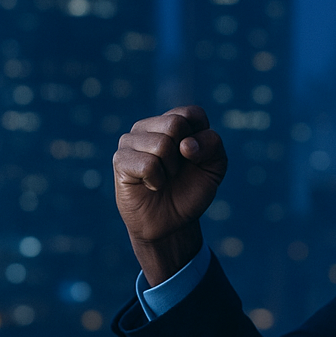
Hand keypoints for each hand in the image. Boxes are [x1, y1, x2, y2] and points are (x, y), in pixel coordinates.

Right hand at [113, 106, 226, 285]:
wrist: (171, 223)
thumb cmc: (191, 191)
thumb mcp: (214, 167)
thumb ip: (212, 145)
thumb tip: (185, 144)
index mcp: (173, 121)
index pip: (192, 113)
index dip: (201, 141)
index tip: (195, 159)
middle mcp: (150, 126)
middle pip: (175, 124)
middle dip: (183, 155)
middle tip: (176, 170)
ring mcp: (131, 141)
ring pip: (161, 144)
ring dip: (169, 170)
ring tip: (162, 178)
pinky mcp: (120, 159)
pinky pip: (148, 164)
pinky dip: (156, 181)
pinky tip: (151, 185)